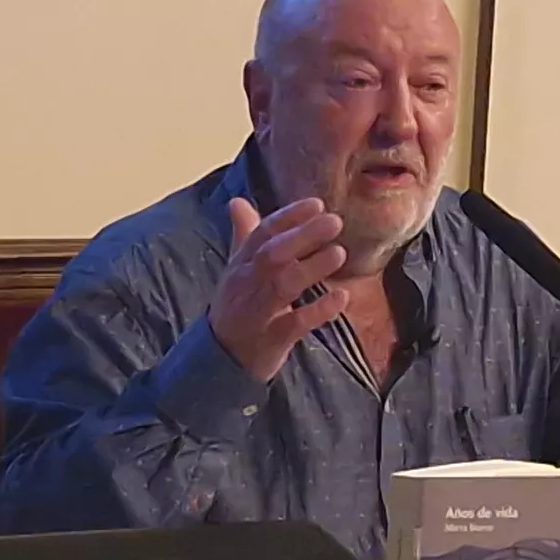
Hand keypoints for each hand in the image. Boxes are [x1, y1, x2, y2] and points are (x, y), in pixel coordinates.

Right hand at [208, 195, 347, 380]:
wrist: (219, 359)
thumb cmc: (236, 307)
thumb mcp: (237, 270)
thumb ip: (244, 236)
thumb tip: (238, 201)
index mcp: (241, 264)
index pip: (263, 233)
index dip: (289, 217)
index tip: (317, 204)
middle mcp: (247, 284)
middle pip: (272, 254)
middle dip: (302, 236)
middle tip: (335, 221)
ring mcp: (258, 312)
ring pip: (282, 286)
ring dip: (311, 268)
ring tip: (339, 253)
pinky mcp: (272, 339)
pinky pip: (295, 323)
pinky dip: (318, 310)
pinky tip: (341, 298)